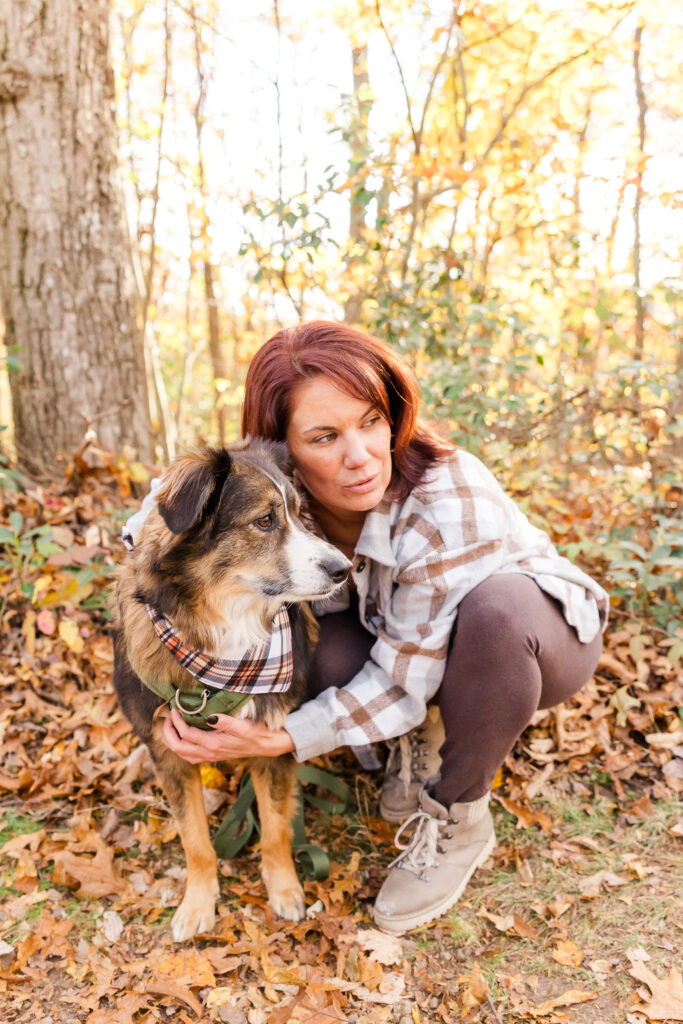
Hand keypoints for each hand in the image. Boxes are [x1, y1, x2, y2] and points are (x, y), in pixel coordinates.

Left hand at [162, 707, 295, 763]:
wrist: (269, 746)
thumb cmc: (258, 734)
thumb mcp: (244, 726)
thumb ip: (226, 722)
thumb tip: (209, 716)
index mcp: (214, 744)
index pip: (187, 734)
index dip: (177, 721)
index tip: (174, 708)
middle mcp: (210, 753)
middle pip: (179, 748)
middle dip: (168, 733)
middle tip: (167, 718)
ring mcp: (211, 756)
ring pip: (183, 754)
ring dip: (173, 741)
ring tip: (171, 726)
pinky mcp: (214, 756)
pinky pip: (191, 756)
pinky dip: (182, 747)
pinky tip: (184, 737)